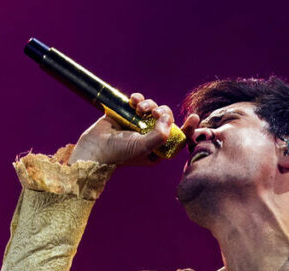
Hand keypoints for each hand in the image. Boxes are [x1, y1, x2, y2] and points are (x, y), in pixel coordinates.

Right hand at [69, 93, 198, 165]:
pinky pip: (139, 102)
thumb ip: (160, 135)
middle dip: (163, 113)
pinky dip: (138, 99)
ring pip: (154, 108)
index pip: (179, 138)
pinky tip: (132, 101)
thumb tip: (167, 119)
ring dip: (149, 104)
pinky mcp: (128, 114)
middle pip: (167, 118)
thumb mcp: (144, 147)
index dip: (188, 128)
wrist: (94, 148)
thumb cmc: (119, 153)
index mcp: (159, 149)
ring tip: (140, 108)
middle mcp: (151, 136)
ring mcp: (140, 124)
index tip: (194, 117)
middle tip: (154, 113)